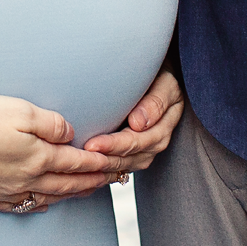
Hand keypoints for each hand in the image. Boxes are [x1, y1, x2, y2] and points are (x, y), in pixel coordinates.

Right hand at [0, 92, 117, 212]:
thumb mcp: (17, 109)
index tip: (113, 162)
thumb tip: (70, 134)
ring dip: (68, 195)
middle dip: (90, 182)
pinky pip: (17, 207)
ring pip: (44, 198)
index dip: (96, 162)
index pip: (74, 162)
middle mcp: (23, 180)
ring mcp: (2, 192)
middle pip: (65, 184)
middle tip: (109, 181)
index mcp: (35, 157)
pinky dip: (36, 205)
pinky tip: (42, 203)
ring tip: (83, 192)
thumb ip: (49, 122)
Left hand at [63, 70, 184, 199]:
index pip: (138, 141)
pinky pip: (119, 167)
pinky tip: (86, 168)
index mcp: (164, 125)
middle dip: (104, 158)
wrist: (160, 77)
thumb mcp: (165, 83)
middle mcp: (156, 141)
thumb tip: (138, 124)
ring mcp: (145, 150)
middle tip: (80, 156)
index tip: (93, 144)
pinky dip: (103, 169)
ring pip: (123, 166)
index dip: (115, 145)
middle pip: (129, 157)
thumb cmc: (161, 76)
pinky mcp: (134, 153)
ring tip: (80, 164)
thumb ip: (155, 102)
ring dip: (102, 167)